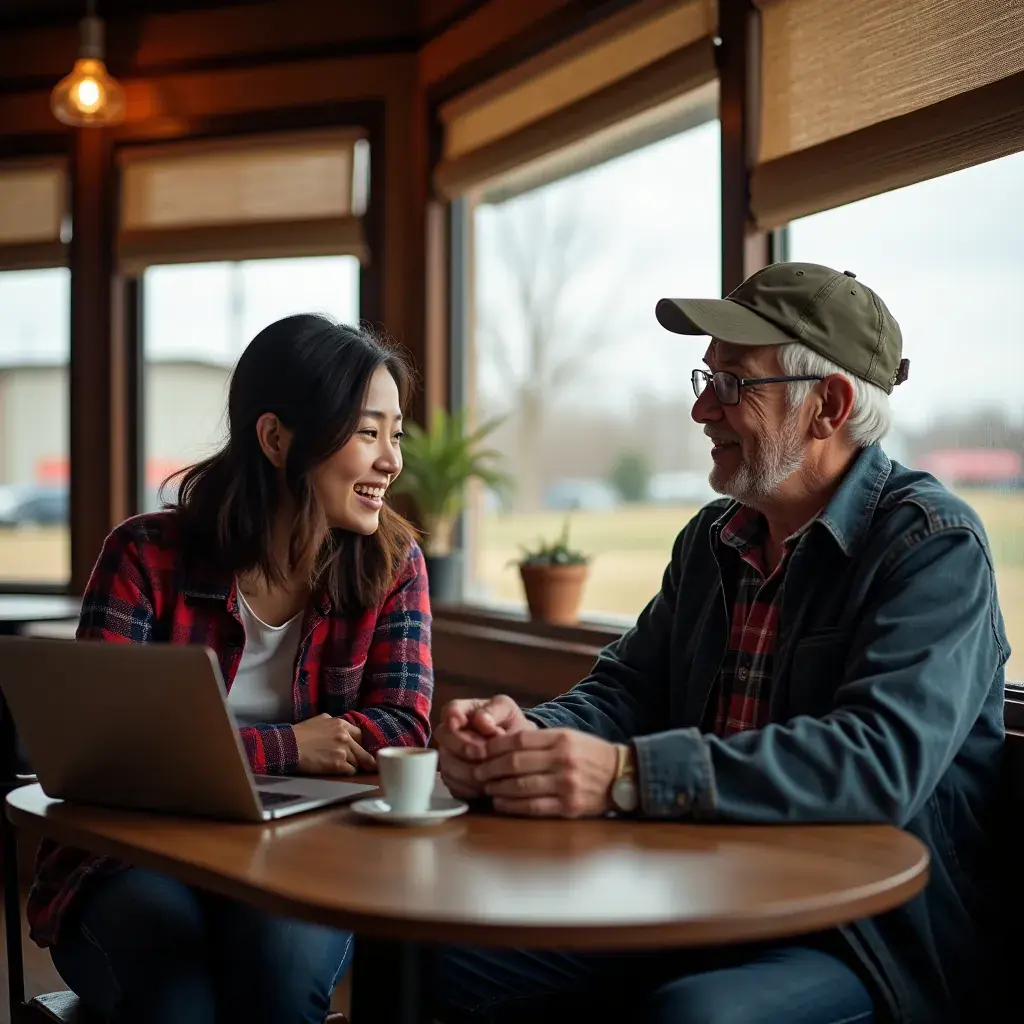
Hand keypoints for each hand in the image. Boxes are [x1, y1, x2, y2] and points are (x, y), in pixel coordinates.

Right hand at [292, 714, 376, 774]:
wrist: (289, 746)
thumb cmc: (299, 734)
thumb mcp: (320, 720)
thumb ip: (333, 724)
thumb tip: (339, 727)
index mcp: (341, 724)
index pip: (359, 734)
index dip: (358, 743)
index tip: (357, 749)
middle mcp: (345, 736)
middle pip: (362, 750)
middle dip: (364, 758)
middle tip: (370, 765)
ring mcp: (343, 750)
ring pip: (357, 762)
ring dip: (352, 766)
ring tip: (342, 768)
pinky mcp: (338, 764)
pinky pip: (350, 771)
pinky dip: (346, 773)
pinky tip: (339, 772)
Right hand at [435, 695, 534, 799]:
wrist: (520, 753)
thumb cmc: (511, 727)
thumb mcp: (508, 712)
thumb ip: (494, 711)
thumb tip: (480, 720)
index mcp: (463, 710)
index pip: (449, 710)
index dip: (453, 717)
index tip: (462, 723)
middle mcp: (450, 733)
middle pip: (444, 737)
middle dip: (463, 746)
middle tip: (484, 753)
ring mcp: (449, 756)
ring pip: (447, 764)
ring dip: (469, 770)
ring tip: (491, 772)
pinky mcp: (453, 778)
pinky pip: (453, 784)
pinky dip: (470, 787)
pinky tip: (486, 786)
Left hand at [473, 728, 619, 817]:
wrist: (622, 776)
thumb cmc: (590, 755)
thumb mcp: (568, 737)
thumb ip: (539, 740)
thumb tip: (501, 744)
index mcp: (561, 739)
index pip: (518, 740)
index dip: (493, 747)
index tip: (478, 751)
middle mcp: (562, 760)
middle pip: (515, 763)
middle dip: (489, 769)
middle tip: (476, 772)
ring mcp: (566, 785)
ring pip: (521, 787)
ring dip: (498, 788)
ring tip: (486, 788)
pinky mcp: (569, 806)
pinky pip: (533, 807)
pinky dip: (512, 806)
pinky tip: (501, 803)